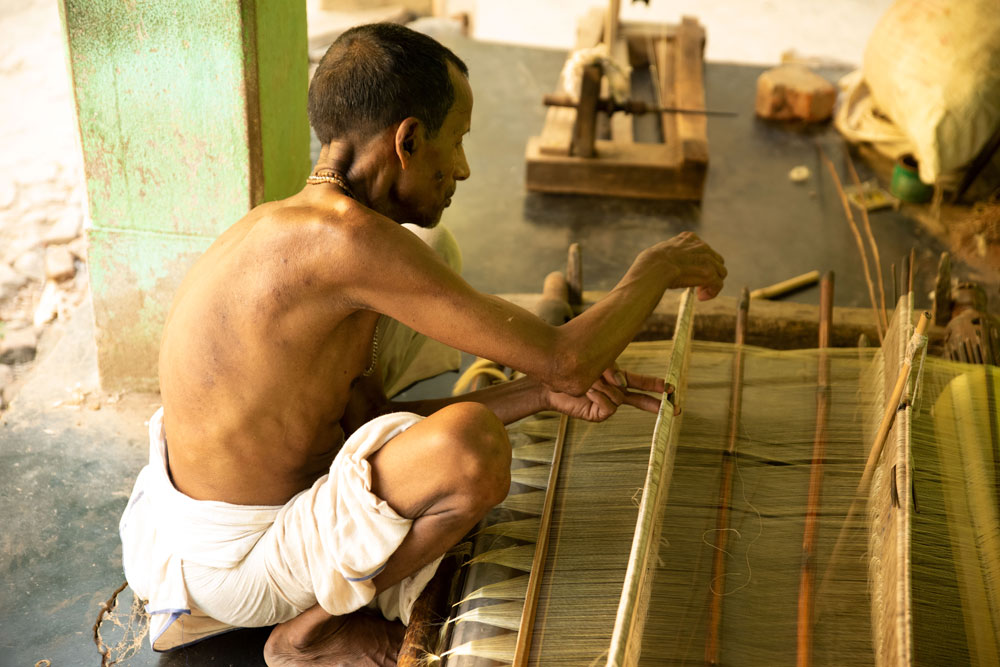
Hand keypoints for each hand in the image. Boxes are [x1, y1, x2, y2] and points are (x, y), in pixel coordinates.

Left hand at [545, 367, 670, 421]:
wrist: (551, 379)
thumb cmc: (572, 368)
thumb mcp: (596, 363)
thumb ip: (612, 371)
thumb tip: (622, 384)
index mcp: (618, 379)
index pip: (641, 382)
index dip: (656, 385)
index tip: (671, 388)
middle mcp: (615, 393)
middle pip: (640, 398)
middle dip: (657, 402)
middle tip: (675, 408)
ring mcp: (607, 405)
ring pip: (619, 398)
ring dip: (604, 387)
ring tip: (588, 381)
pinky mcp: (598, 414)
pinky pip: (609, 406)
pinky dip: (599, 397)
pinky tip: (587, 392)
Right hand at [653, 232, 726, 300]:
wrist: (653, 269)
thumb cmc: (649, 264)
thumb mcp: (660, 252)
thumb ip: (669, 255)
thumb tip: (665, 266)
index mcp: (688, 238)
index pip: (703, 249)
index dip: (700, 263)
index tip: (691, 273)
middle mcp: (700, 246)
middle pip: (716, 260)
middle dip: (710, 273)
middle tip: (698, 286)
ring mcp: (706, 259)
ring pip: (720, 272)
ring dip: (712, 284)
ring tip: (699, 294)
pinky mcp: (709, 273)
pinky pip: (717, 284)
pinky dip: (712, 292)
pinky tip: (701, 297)